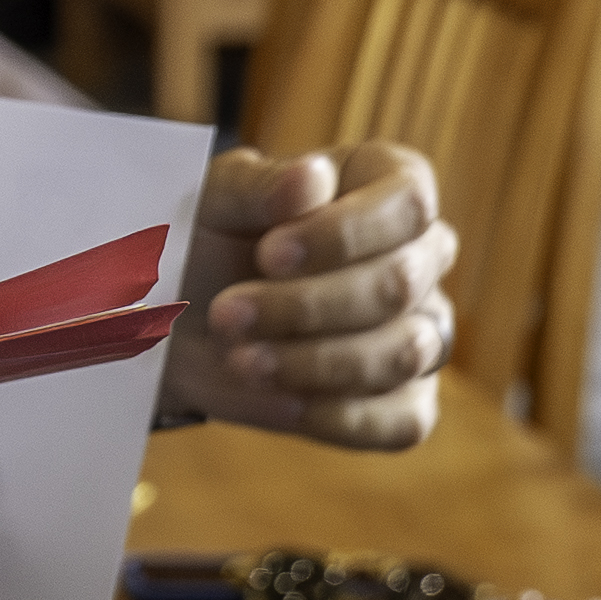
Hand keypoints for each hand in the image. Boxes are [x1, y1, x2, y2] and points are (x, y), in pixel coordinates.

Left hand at [156, 143, 459, 449]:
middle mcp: (419, 256)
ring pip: (401, 355)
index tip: (268, 255)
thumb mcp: (216, 198)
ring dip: (314, 362)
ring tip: (241, 359)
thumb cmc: (208, 239)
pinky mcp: (405, 401)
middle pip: (401, 284)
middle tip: (228, 313)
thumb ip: (260, 184)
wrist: (180, 319)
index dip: (342, 235)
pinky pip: (402, 420)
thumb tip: (311, 179)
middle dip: (306, 306)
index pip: (408, 205)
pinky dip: (339, 415)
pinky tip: (281, 400)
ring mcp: (419, 332)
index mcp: (388, 185)